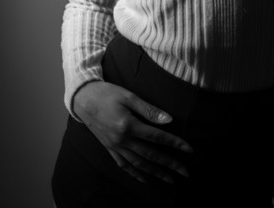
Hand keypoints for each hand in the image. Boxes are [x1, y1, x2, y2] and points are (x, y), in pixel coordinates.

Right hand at [73, 81, 192, 183]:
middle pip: (151, 155)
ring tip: (170, 179)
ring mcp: (115, 146)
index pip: (157, 137)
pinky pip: (124, 166)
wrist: (83, 99)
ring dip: (156, 173)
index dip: (175, 144)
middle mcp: (122, 140)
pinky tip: (145, 179)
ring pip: (139, 164)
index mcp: (128, 125)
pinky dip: (136, 174)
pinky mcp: (109, 149)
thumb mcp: (129, 96)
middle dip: (170, 164)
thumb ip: (149, 110)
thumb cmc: (108, 93)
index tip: (190, 150)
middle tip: (186, 172)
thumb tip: (169, 120)